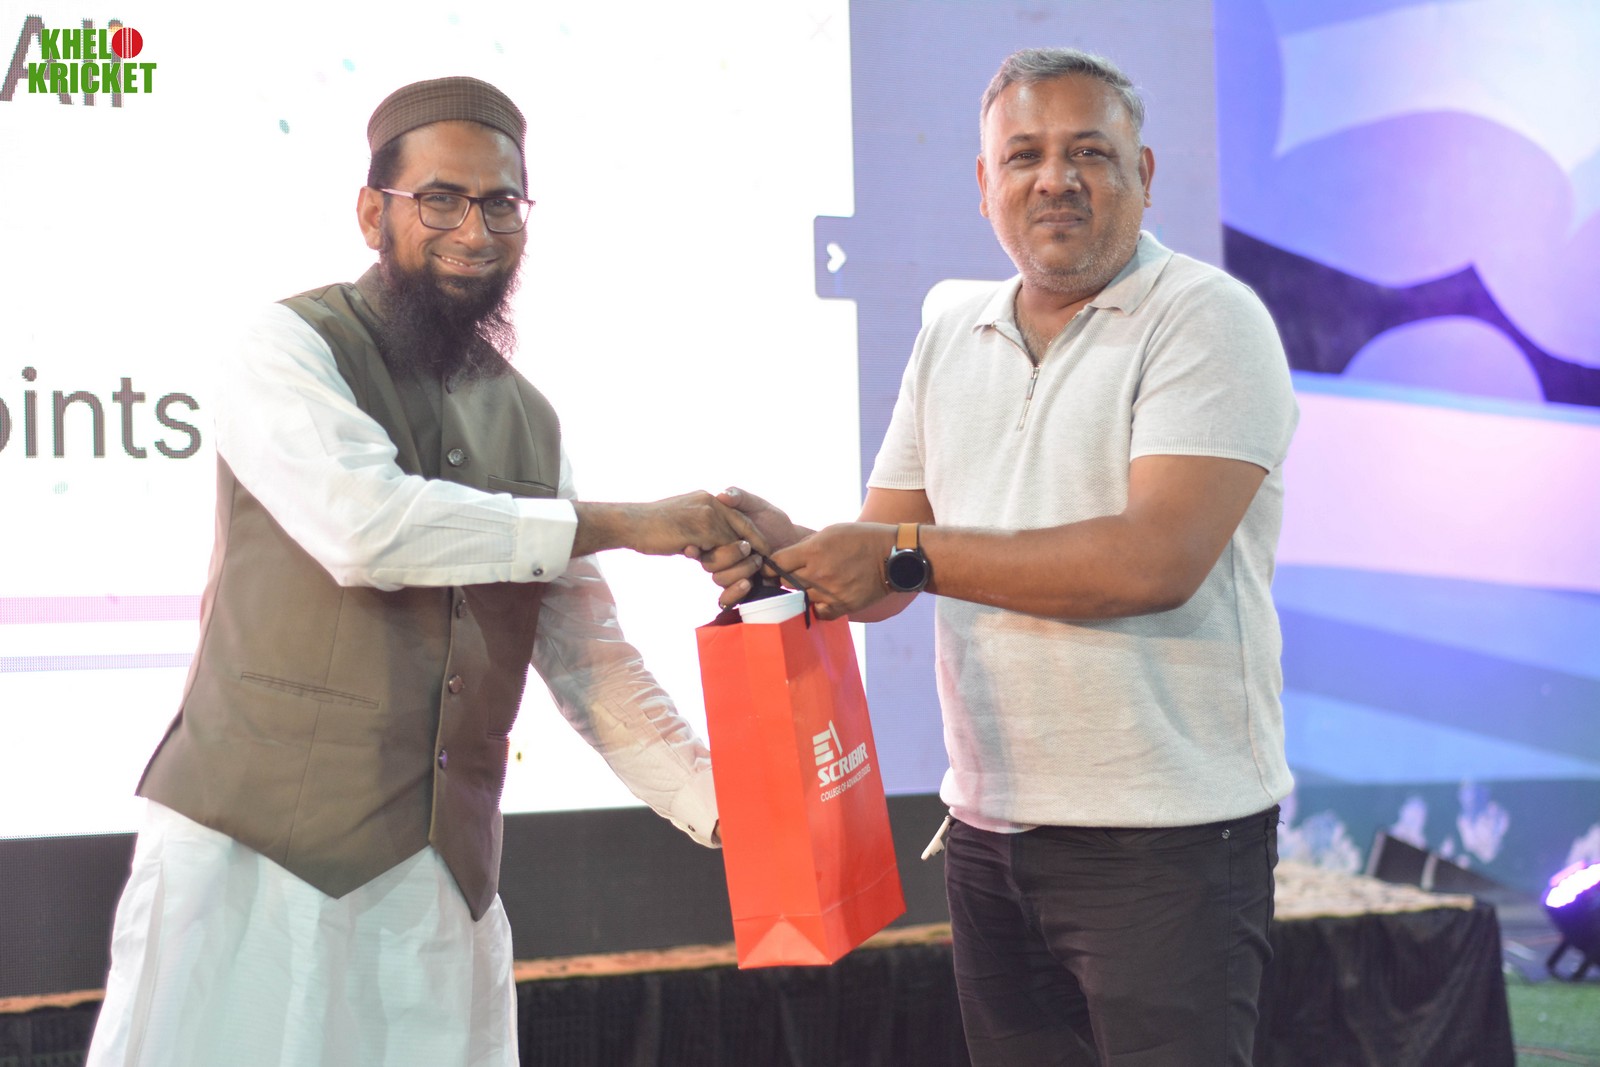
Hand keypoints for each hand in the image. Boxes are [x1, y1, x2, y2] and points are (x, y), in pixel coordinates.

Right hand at [571, 493, 760, 558]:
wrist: (631, 523)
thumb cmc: (652, 527)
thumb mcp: (682, 521)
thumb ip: (700, 529)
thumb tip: (710, 546)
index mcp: (707, 500)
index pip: (739, 517)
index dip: (753, 535)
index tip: (764, 550)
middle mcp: (711, 503)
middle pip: (741, 529)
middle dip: (748, 550)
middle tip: (758, 563)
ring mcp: (706, 514)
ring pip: (732, 541)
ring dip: (733, 559)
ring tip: (741, 569)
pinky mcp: (700, 527)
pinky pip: (720, 548)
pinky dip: (722, 560)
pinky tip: (719, 573)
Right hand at [692, 488, 809, 608]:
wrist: (793, 544)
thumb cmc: (773, 522)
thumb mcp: (757, 505)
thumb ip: (740, 497)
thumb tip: (721, 495)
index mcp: (717, 536)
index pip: (699, 542)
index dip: (695, 546)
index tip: (695, 547)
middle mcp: (719, 555)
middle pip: (708, 563)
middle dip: (727, 556)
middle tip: (748, 548)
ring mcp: (729, 572)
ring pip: (719, 579)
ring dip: (737, 571)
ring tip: (758, 562)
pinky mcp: (739, 588)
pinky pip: (726, 598)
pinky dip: (735, 592)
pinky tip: (748, 583)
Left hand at [768, 522, 896, 619]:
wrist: (892, 555)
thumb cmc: (861, 538)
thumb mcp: (831, 531)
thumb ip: (807, 545)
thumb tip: (788, 557)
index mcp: (812, 551)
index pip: (776, 563)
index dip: (770, 565)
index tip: (771, 568)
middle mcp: (818, 573)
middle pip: (785, 583)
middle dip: (786, 579)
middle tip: (793, 575)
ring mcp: (830, 592)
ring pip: (802, 598)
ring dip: (804, 593)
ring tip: (815, 585)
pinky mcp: (843, 606)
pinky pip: (820, 613)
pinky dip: (819, 607)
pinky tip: (824, 598)